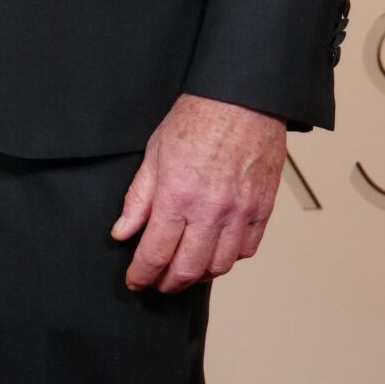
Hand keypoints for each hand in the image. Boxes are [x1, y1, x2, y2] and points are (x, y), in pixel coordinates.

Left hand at [111, 94, 285, 292]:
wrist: (243, 100)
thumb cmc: (199, 117)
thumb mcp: (155, 152)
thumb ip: (139, 197)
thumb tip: (123, 231)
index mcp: (178, 195)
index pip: (155, 253)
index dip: (142, 274)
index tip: (135, 280)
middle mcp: (210, 210)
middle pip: (187, 269)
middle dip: (167, 283)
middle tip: (157, 282)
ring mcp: (240, 213)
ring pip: (219, 266)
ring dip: (198, 275)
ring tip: (185, 269)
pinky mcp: (262, 209)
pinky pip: (246, 250)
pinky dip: (229, 259)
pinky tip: (216, 252)